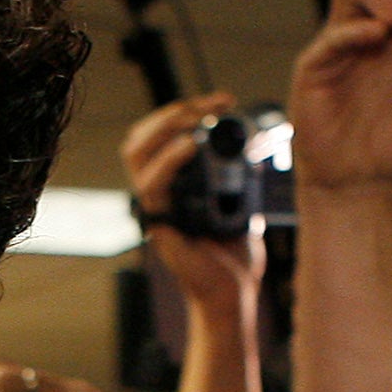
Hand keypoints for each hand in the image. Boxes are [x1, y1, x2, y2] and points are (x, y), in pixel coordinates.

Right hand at [121, 93, 263, 317]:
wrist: (232, 292)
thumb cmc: (234, 255)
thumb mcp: (241, 202)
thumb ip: (239, 175)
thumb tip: (254, 143)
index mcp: (172, 184)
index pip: (162, 134)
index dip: (188, 109)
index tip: (225, 100)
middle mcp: (157, 191)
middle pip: (143, 136)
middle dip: (175, 110)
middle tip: (211, 104)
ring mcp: (154, 206)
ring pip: (137, 151)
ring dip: (167, 126)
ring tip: (198, 118)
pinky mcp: (157, 223)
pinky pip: (152, 185)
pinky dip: (169, 160)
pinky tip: (192, 145)